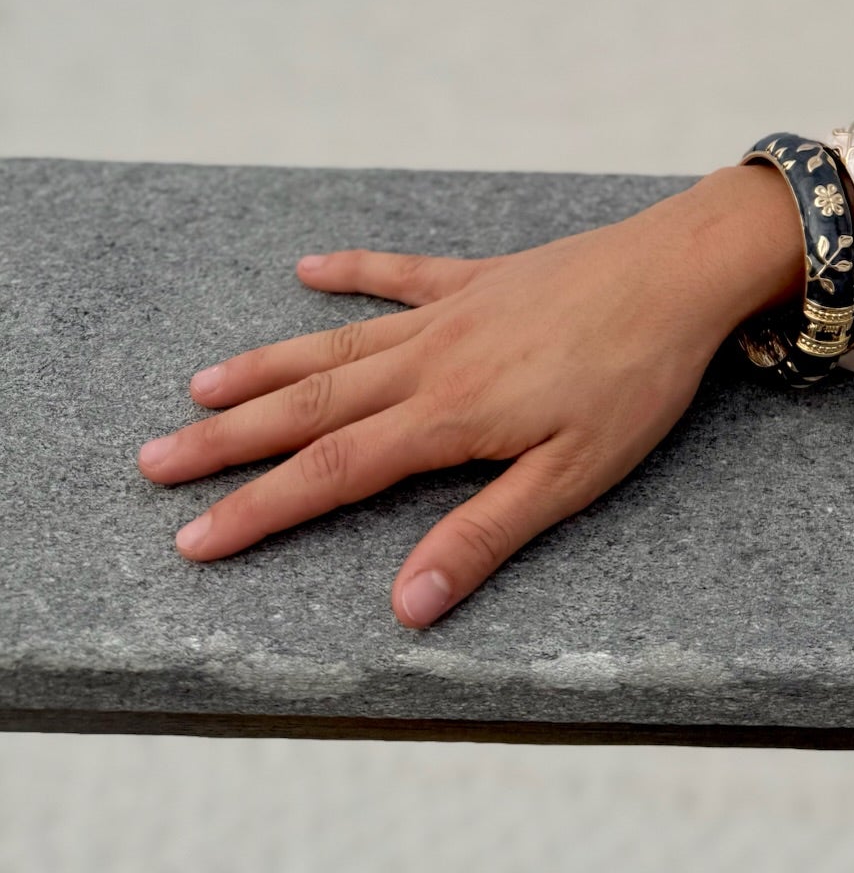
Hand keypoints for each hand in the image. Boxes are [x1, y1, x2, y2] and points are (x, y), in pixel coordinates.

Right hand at [137, 166, 801, 626]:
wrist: (680, 270)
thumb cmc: (636, 380)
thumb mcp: (572, 477)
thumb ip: (485, 534)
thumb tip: (406, 603)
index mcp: (448, 416)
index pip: (331, 475)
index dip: (258, 509)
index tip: (192, 538)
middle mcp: (431, 360)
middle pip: (309, 407)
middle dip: (228, 440)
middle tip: (153, 461)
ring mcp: (451, 311)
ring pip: (337, 346)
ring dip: (266, 367)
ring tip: (200, 387)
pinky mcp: (480, 277)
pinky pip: (400, 273)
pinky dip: (352, 270)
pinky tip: (308, 269)